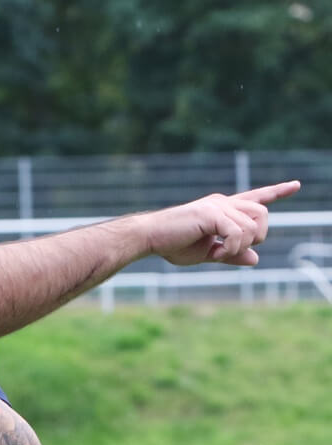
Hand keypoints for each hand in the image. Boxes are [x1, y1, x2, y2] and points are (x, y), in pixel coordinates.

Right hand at [139, 181, 299, 266]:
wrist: (148, 238)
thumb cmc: (171, 245)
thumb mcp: (207, 253)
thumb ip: (231, 254)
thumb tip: (255, 259)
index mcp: (221, 208)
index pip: (255, 197)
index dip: (277, 191)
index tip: (296, 185)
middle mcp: (222, 202)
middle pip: (262, 214)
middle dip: (256, 237)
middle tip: (229, 251)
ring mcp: (217, 205)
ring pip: (253, 226)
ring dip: (240, 246)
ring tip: (218, 253)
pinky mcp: (212, 213)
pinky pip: (238, 234)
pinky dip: (230, 249)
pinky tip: (214, 254)